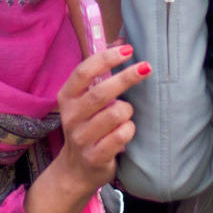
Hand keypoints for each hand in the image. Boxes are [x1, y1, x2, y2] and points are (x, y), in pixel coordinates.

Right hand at [54, 44, 149, 191]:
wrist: (75, 170)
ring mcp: (81, 138)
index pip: (83, 72)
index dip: (105, 58)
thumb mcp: (86, 100)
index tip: (128, 50)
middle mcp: (70, 117)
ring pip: (114, 115)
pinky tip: (126, 132)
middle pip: (100, 92)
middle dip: (126, 78)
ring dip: (127, 111)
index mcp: (66, 98)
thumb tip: (124, 42)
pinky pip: (121, 137)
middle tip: (146, 68)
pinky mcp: (94, 157)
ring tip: (127, 113)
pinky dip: (129, 131)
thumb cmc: (87, 126)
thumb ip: (101, 74)